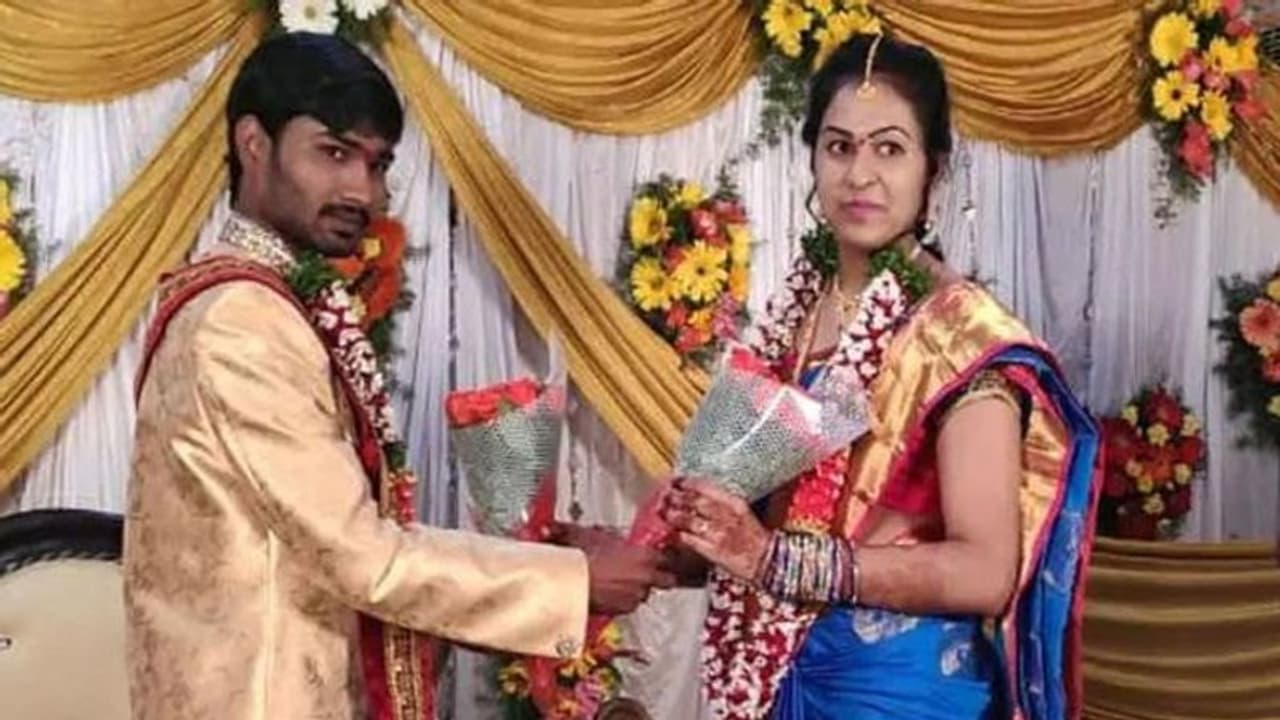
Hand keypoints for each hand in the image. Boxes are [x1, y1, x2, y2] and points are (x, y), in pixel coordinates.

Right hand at [554, 523, 674, 614]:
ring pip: (645, 593)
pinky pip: (630, 605)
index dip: (660, 558)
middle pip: (667, 580)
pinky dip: (623, 600)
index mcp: (644, 555)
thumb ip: (594, 534)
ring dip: (637, 589)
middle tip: (648, 574)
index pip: (665, 558)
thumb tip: (573, 529)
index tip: (656, 558)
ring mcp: (637, 594)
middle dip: (659, 578)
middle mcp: (646, 576)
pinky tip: (611, 594)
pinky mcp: (625, 609)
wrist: (574, 584)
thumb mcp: (590, 536)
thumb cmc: (584, 559)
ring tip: (621, 583)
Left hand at [659, 477, 770, 580]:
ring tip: (664, 511)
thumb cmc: (756, 538)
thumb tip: (702, 496)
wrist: (768, 562)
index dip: (688, 483)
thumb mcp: (744, 513)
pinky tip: (673, 532)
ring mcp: (718, 534)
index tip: (678, 481)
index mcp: (735, 504)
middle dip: (676, 496)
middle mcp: (726, 516)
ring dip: (672, 514)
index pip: (706, 487)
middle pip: (693, 501)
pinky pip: (689, 539)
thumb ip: (725, 503)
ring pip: (688, 519)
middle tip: (665, 494)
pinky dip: (679, 534)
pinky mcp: (712, 551)